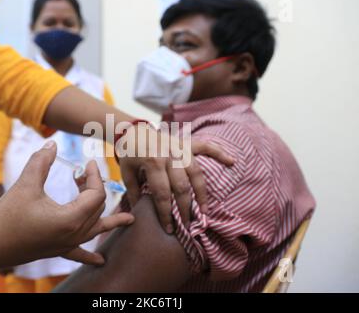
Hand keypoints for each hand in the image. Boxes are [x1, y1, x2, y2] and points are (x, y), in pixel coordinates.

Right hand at [0, 141, 134, 268]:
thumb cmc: (7, 216)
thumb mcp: (26, 184)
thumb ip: (41, 162)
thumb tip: (52, 144)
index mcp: (72, 218)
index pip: (96, 194)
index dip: (94, 176)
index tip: (87, 164)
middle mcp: (75, 234)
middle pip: (97, 208)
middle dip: (95, 188)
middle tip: (84, 175)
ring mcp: (68, 244)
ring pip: (96, 230)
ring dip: (110, 220)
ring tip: (129, 220)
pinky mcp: (58, 250)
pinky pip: (80, 253)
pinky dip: (91, 255)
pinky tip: (101, 261)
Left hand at [118, 124, 232, 233]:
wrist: (133, 129)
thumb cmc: (129, 154)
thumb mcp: (126, 173)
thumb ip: (134, 193)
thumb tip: (139, 214)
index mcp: (152, 162)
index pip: (162, 194)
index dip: (166, 214)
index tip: (169, 229)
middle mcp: (169, 155)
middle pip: (182, 187)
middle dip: (185, 210)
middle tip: (187, 226)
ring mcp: (179, 148)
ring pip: (196, 173)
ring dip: (202, 194)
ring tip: (205, 212)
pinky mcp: (186, 143)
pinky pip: (206, 146)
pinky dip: (220, 153)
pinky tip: (232, 162)